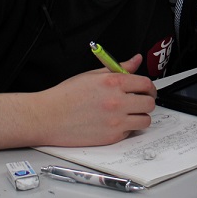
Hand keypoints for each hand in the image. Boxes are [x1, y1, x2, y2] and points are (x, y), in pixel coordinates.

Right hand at [35, 54, 155, 146]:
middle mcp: (117, 102)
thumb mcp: (92, 75)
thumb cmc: (65, 96)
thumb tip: (136, 60)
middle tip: (139, 101)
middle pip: (149, 103)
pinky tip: (116, 123)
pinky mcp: (111, 137)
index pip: (146, 84)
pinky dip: (127, 128)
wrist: (46, 117)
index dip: (149, 87)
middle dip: (146, 101)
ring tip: (130, 114)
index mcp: (113, 83)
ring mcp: (115, 121)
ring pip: (145, 120)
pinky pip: (131, 132)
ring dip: (141, 116)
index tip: (147, 90)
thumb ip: (118, 68)